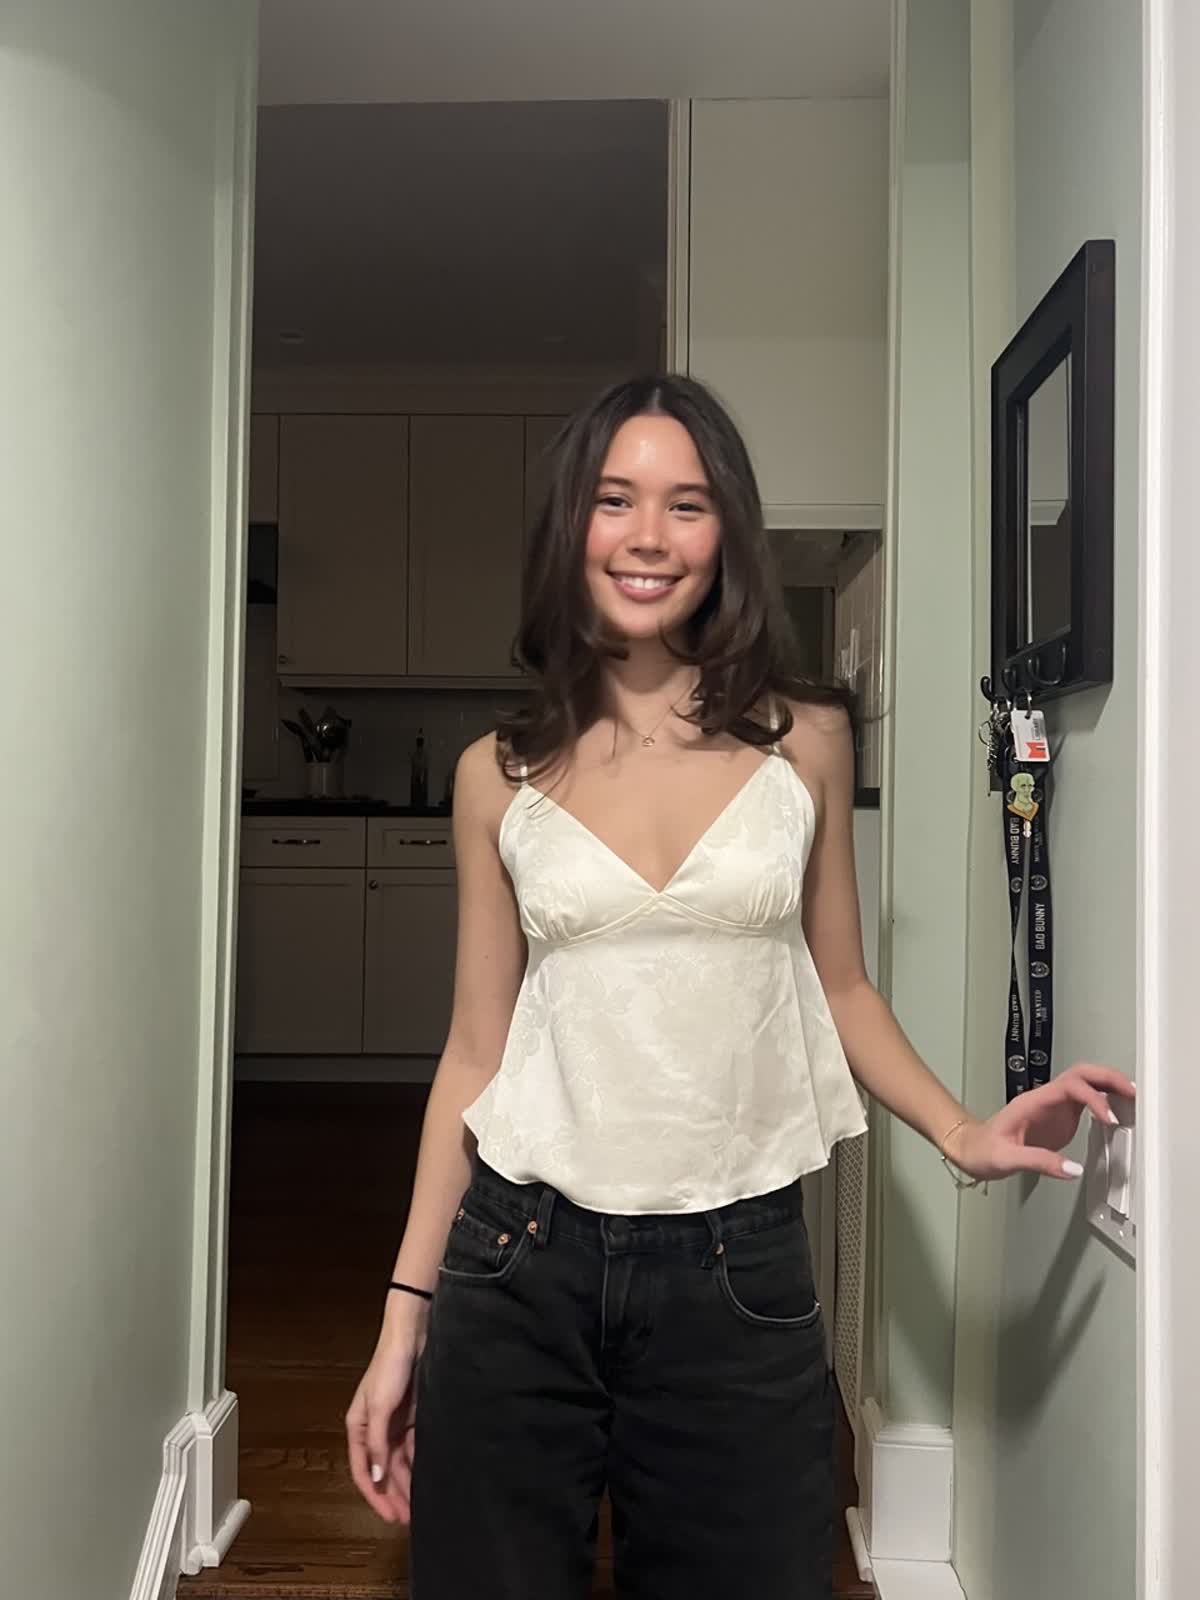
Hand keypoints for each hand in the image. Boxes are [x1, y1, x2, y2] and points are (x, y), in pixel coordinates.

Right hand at [346, 1299, 428, 1523]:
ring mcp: (395, 1424)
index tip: (389, 1517)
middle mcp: (376, 1429)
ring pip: (401, 1463)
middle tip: (409, 1520)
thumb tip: (376, 1476)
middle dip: (394, 1495)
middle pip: (384, 1471)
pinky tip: (429, 1478)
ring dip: (408, 1484)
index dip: (376, 1496)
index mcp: (359, 1427)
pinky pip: (415, 1448)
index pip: (363, 1471)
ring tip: (420, 1506)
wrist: (413, 1335)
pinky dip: (420, 1464)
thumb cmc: (390, 1366)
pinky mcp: (414, 1417)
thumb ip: (377, 1443)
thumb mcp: (380, 1406)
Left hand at [947, 1063, 1135, 1182]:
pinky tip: (1116, 1112)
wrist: (969, 1148)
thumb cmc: (982, 1149)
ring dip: (1108, 1086)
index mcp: (1032, 1102)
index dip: (1092, 1099)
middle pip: (1081, 1074)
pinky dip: (1104, 1102)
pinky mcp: (1059, 1118)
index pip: (1069, 1086)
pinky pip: (1085, 1101)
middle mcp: (1045, 1099)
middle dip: (1108, 1078)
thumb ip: (1040, 1162)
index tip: (1108, 1118)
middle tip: (1132, 1093)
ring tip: (1132, 1098)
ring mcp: (1053, 1106)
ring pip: (1085, 1084)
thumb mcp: (1006, 1159)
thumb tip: (1073, 1169)